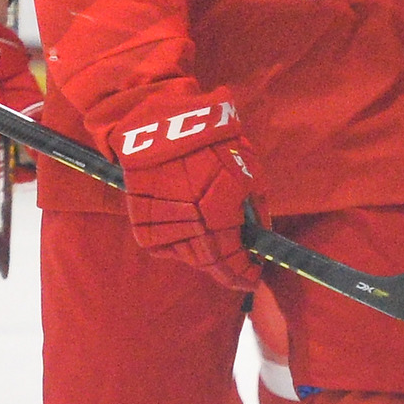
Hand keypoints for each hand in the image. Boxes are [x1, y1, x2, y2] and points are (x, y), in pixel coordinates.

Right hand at [113, 90, 266, 290]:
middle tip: (238, 266)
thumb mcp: (247, 171)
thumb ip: (256, 210)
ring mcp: (163, 228)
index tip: (254, 276)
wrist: (161, 128)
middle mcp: (189, 226)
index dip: (244, 274)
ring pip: (189, 257)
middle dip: (227, 268)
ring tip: (209, 228)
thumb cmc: (211, 145)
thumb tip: (261, 237)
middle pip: (210, 264)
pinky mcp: (142, 226)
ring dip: (204, 252)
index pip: (232, 261)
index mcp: (217, 214)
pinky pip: (166, 248)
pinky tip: (186, 219)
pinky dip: (179, 241)